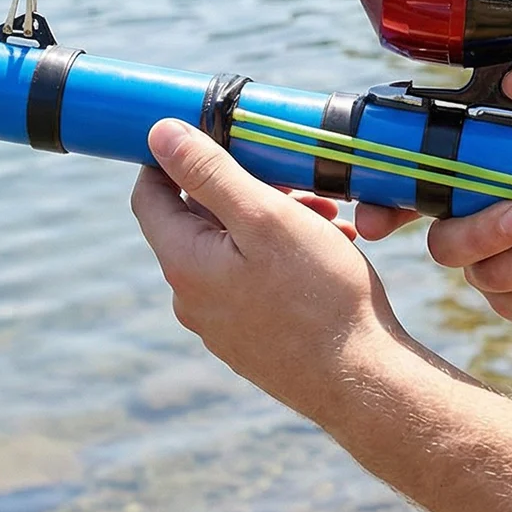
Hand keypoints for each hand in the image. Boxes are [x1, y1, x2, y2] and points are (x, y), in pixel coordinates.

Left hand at [132, 118, 410, 422]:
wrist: (361, 379)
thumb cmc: (318, 294)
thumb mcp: (265, 216)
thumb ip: (209, 173)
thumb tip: (159, 133)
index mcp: (185, 264)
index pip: (150, 195)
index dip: (173, 156)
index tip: (213, 131)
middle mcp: (192, 297)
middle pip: (201, 219)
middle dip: (247, 187)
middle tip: (297, 180)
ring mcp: (221, 322)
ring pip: (235, 247)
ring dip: (274, 219)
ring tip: (327, 216)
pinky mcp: (251, 337)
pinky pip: (255, 279)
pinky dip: (284, 254)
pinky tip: (329, 248)